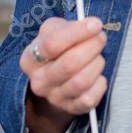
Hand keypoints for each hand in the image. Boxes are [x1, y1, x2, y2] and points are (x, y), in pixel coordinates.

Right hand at [20, 16, 107, 132]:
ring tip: (98, 56)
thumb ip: (69, 26)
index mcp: (30, 58)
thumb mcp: (54, 32)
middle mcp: (39, 81)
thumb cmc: (57, 51)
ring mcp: (54, 97)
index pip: (52, 44)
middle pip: (69, 64)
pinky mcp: (71, 108)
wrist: (54, 81)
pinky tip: (98, 75)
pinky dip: (100, 84)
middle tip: (101, 38)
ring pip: (81, 81)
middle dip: (92, 47)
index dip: (78, 32)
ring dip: (97, 64)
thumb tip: (92, 25)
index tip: (96, 24)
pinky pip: (90, 98)